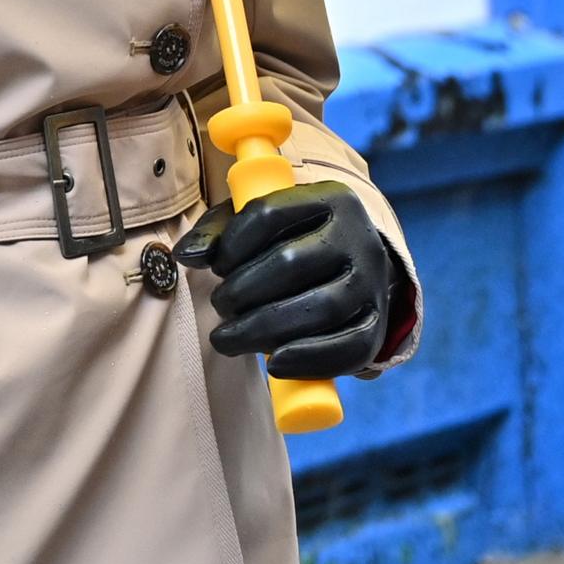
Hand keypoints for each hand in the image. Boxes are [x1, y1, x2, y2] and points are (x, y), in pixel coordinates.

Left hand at [172, 180, 403, 379]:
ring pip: (319, 308)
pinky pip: (348, 349)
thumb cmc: (294, 241)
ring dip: (263, 329)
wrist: (354, 267)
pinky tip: (273, 364)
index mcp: (330, 198)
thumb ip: (219, 234)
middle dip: (242, 290)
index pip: (270, 212)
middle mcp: (359, 237)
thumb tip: (186, 255)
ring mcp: (372, 283)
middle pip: (291, 263)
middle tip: (220, 306)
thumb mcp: (259, 224)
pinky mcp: (377, 325)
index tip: (214, 266)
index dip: (231, 242)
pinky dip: (308, 360)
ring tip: (228, 337)